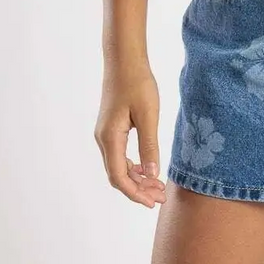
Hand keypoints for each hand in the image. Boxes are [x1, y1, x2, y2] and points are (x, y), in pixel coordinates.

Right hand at [95, 63, 166, 207]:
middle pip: (117, 175)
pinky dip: (133, 167)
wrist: (124, 61)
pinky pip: (119, 156)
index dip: (135, 193)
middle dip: (138, 190)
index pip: (119, 176)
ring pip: (118, 167)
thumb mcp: (148, 115)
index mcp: (110, 138)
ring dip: (137, 179)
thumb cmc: (137, 83)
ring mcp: (105, 134)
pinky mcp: (111, 129)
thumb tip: (152, 174)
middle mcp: (103, 139)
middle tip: (161, 197)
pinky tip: (148, 169)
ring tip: (158, 186)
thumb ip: (149, 145)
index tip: (153, 202)